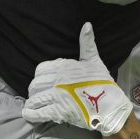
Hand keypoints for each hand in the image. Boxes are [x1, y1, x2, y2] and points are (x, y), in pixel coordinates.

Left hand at [22, 22, 132, 136]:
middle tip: (38, 96)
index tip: (43, 82)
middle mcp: (58, 80)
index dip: (39, 77)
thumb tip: (87, 24)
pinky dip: (30, 114)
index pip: (40, 70)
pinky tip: (29, 114)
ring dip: (32, 103)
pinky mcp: (59, 112)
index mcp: (64, 67)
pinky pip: (38, 112)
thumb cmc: (103, 82)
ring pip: (34, 99)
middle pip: (34, 85)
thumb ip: (87, 44)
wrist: (111, 105)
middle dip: (34, 91)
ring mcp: (57, 97)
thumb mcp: (95, 60)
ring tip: (33, 106)